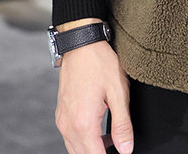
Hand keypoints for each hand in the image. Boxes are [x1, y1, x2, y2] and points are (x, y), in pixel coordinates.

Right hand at [54, 20, 133, 153]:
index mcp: (84, 123)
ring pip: (75, 148)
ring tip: (112, 138)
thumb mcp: (118, 92)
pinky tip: (99, 129)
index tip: (121, 152)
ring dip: (92, 148)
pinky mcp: (61, 113)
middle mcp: (68, 125)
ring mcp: (62, 120)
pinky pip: (70, 136)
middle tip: (118, 145)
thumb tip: (126, 149)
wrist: (81, 44)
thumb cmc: (100, 63)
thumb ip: (122, 125)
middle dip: (100, 153)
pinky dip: (84, 139)